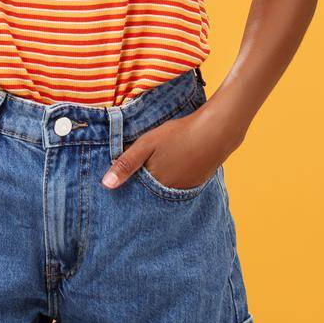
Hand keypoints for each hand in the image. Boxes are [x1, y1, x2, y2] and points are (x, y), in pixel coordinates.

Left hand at [101, 101, 242, 189]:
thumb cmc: (179, 134)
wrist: (217, 131)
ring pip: (164, 188)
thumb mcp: (148, 144)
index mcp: (154, 183)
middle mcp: (169, 191)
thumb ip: (127, 163)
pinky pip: (179, 185)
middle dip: (143, 183)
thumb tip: (106, 185)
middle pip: (149, 191)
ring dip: (159, 180)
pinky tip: (175, 163)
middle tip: (144, 166)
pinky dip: (174, 177)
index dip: (129, 181)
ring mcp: (185, 188)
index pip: (135, 190)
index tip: (125, 175)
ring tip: (161, 161)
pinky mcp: (196, 183)